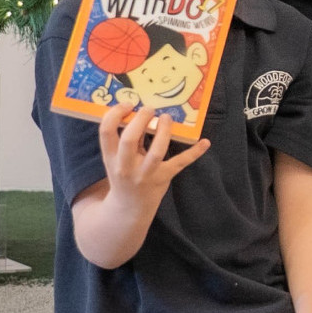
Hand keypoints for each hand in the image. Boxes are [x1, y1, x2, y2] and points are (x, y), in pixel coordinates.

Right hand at [95, 100, 210, 212]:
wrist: (129, 207)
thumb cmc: (124, 174)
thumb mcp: (117, 158)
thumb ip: (127, 138)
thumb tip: (139, 111)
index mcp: (111, 157)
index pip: (106, 132)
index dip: (115, 114)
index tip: (127, 105)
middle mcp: (126, 166)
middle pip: (129, 139)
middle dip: (140, 120)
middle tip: (149, 109)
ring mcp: (146, 174)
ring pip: (157, 151)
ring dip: (164, 132)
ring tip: (166, 118)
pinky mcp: (163, 178)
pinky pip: (180, 163)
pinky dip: (194, 152)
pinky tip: (205, 142)